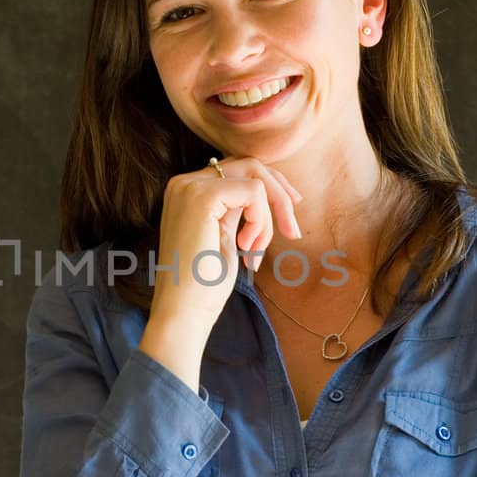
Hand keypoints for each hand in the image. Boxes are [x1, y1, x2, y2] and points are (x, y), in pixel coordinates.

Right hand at [149, 155, 303, 336]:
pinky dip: (261, 221)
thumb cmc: (205, 283)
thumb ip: (236, 209)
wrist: (184, 310)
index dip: (270, 188)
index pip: (238, 170)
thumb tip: (269, 190)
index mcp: (187, 191)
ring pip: (256, 178)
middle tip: (291, 230)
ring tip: (257, 250)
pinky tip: (247, 248)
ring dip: (270, 215)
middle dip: (279, 195)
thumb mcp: (225, 235)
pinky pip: (254, 192)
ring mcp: (190, 187)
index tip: (288, 216)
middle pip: (250, 166)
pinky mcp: (202, 197)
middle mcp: (184, 183)